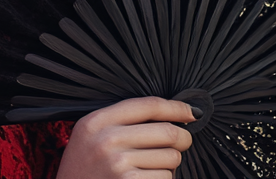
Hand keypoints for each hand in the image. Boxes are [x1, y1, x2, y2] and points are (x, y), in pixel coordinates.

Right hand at [55, 97, 195, 178]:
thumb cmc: (85, 167)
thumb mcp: (89, 134)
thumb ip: (119, 121)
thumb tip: (167, 116)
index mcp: (97, 121)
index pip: (147, 105)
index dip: (175, 107)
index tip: (191, 111)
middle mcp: (108, 140)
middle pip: (167, 132)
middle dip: (183, 138)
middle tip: (183, 142)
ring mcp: (120, 165)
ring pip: (170, 158)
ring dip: (169, 164)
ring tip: (150, 167)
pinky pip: (166, 178)